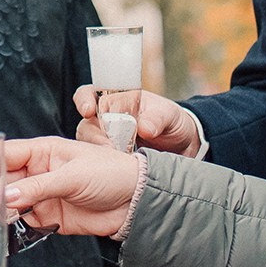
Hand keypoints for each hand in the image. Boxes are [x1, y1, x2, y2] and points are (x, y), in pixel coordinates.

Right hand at [1, 136, 142, 237]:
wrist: (136, 203)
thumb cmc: (112, 174)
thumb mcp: (72, 176)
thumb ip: (37, 188)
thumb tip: (4, 197)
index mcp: (42, 151)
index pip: (3, 154)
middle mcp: (37, 171)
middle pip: (1, 181)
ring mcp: (42, 195)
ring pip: (8, 203)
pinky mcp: (48, 217)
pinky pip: (23, 222)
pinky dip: (10, 228)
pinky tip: (2, 232)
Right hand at [72, 87, 202, 157]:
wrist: (181, 145)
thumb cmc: (170, 121)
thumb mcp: (168, 115)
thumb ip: (157, 119)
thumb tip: (144, 128)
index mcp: (115, 100)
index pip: (89, 94)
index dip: (84, 100)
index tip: (88, 110)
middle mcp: (105, 120)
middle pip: (85, 125)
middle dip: (93, 137)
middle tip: (109, 147)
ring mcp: (106, 141)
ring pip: (89, 147)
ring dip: (99, 154)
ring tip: (119, 160)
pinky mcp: (110, 161)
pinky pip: (99, 164)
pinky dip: (105, 168)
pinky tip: (118, 172)